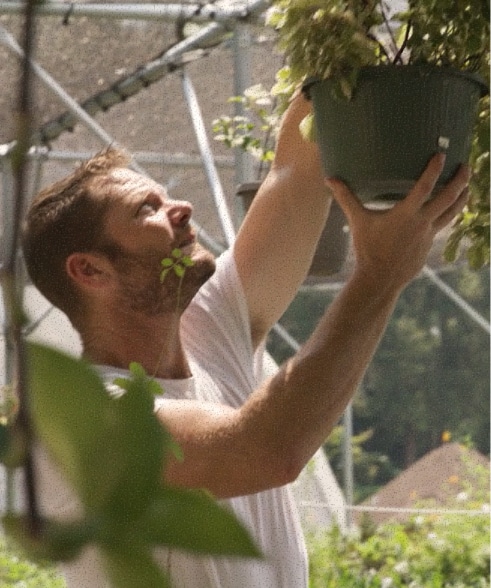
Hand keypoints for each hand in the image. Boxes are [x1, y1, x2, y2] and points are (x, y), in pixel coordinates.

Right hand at [326, 154, 469, 291]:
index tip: (442, 155)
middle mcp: (422, 223)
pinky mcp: (429, 247)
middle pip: (449, 197)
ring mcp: (428, 236)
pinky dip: (448, 216)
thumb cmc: (367, 249)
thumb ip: (346, 198)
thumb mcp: (357, 221)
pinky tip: (448, 212)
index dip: (434, 169)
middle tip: (466, 166)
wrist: (380, 279)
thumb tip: (330, 179)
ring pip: (452, 213)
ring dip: (462, 198)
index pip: (425, 186)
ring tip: (468, 187)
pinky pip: (442, 228)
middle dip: (461, 180)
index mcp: (406, 214)